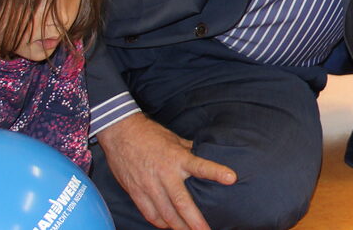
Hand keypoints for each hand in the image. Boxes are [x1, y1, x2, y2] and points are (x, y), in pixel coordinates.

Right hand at [96, 113, 236, 229]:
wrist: (120, 133)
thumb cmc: (150, 135)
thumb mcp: (175, 139)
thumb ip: (190, 152)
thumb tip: (207, 156)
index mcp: (177, 158)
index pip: (201, 166)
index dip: (216, 172)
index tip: (231, 178)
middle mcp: (164, 174)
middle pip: (182, 203)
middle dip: (195, 221)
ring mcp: (149, 186)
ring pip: (166, 214)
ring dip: (179, 227)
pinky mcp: (136, 192)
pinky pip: (150, 213)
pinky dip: (161, 223)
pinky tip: (169, 226)